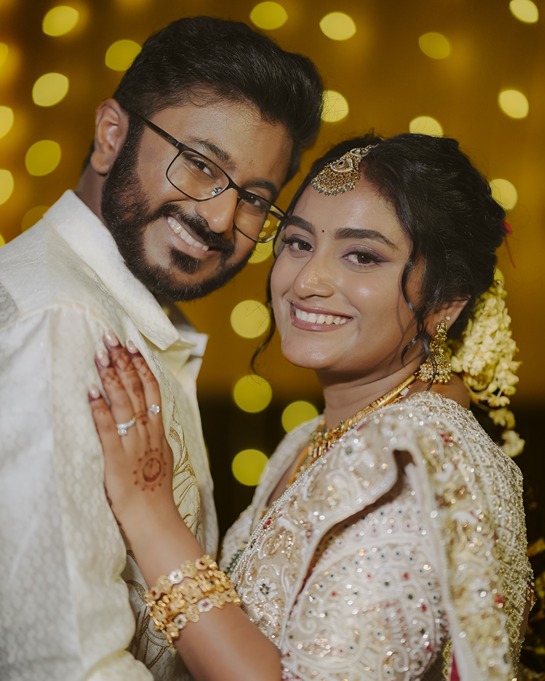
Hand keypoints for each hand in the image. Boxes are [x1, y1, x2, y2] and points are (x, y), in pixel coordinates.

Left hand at [89, 334, 174, 528]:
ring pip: (125, 404)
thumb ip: (153, 437)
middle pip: (138, 390)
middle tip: (112, 339)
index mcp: (157, 431)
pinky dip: (100, 409)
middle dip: (124, 363)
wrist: (154, 518)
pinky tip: (91, 392)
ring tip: (101, 356)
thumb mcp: (160, 458)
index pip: (152, 391)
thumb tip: (148, 421)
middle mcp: (147, 433)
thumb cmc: (154, 492)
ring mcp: (133, 444)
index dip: (142, 367)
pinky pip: (108, 429)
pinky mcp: (117, 458)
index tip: (133, 346)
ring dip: (112, 378)